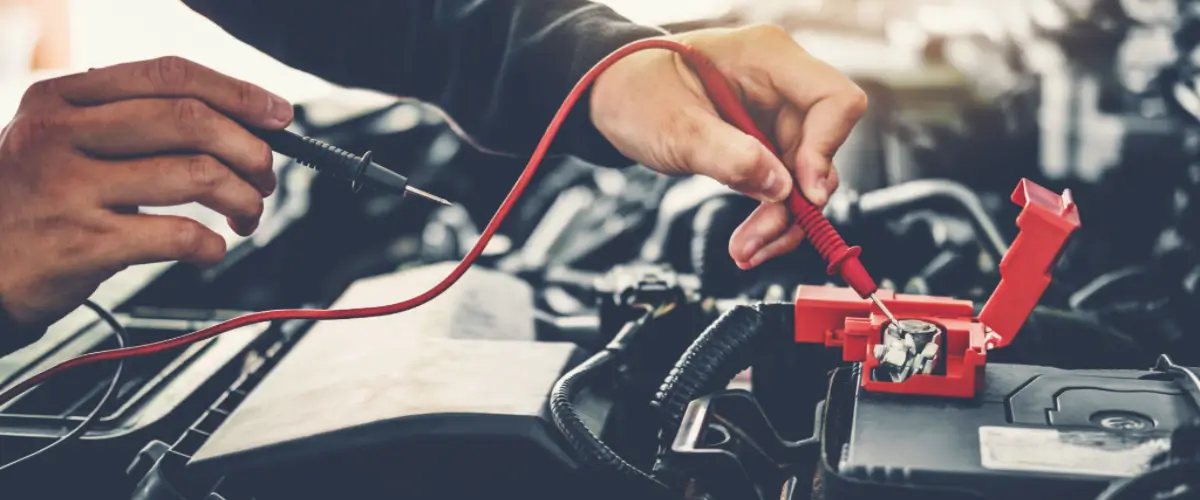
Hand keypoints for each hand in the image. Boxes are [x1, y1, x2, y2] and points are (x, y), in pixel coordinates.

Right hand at [0, 56, 291, 326]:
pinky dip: (212, 245)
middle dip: (250, 149)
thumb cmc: (33, 199)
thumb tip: (235, 121)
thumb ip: (128, 121)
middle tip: (265, 176)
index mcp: (63, 98)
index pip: (169, 76)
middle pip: (191, 121)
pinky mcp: (83, 243)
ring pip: (196, 174)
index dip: (237, 93)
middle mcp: (62, 134)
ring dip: (243, 199)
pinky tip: (210, 248)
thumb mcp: (60, 138)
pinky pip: (178, 235)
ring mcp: (70, 188)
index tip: (278, 115)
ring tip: (246, 215)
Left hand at [589, 25, 866, 268]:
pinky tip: (750, 240)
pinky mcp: (763, 143)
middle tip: (760, 239)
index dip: (827, 149)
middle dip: (796, 201)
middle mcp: (780, 84)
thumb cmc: (635, 91)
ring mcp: (773, 115)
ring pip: (805, 176)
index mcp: (767, 57)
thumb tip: (779, 188)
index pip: (834, 100)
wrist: (610, 96)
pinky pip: (783, 183)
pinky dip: (770, 215)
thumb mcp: (675, 127)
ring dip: (782, 219)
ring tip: (748, 249)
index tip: (802, 193)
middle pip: (821, 148)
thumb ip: (729, 156)